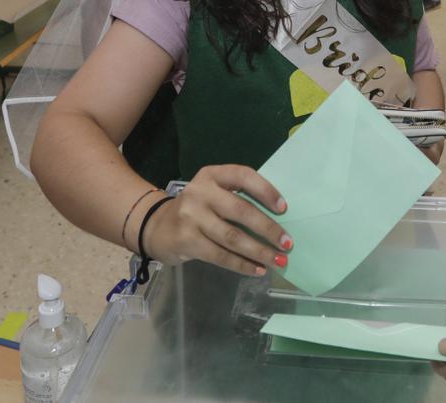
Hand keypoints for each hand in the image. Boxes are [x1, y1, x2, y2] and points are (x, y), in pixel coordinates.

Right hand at [142, 164, 291, 275]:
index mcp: (212, 175)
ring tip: (277, 261)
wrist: (158, 226)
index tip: (284, 208)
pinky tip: (257, 270)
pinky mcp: (186, 240)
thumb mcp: (214, 192)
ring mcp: (190, 217)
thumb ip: (238, 197)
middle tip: (287, 244)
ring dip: (259, 251)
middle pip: (241, 210)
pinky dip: (242, 264)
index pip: (243, 176)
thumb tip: (279, 220)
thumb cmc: (199, 209)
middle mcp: (200, 192)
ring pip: (232, 237)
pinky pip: (221, 255)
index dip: (266, 191)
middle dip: (268, 229)